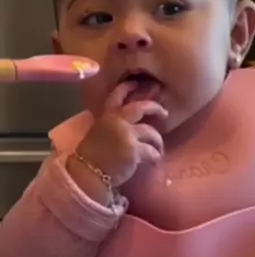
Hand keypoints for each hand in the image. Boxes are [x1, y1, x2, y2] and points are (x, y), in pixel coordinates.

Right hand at [68, 80, 166, 199]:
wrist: (88, 174)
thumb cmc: (91, 157)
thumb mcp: (98, 133)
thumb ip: (111, 126)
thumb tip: (127, 126)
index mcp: (106, 116)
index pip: (116, 96)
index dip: (127, 88)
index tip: (136, 83)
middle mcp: (118, 122)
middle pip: (141, 108)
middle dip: (156, 108)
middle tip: (164, 113)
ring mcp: (127, 135)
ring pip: (152, 132)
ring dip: (158, 142)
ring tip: (159, 148)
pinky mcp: (135, 151)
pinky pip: (152, 152)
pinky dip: (155, 157)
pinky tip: (155, 162)